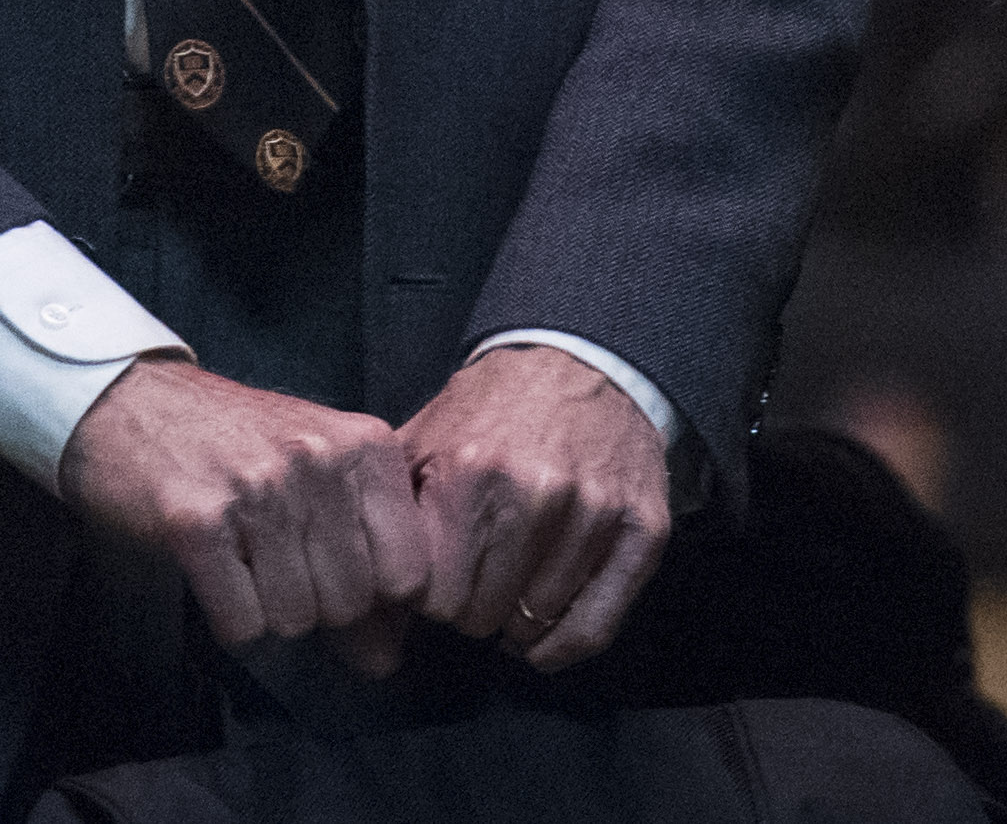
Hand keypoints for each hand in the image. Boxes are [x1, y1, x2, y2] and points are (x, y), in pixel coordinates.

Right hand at [56, 357, 434, 672]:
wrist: (127, 400)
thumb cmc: (232, 444)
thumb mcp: (317, 481)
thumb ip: (364, 564)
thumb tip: (385, 663)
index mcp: (365, 445)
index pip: (409, 575)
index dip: (371, 592)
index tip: (331, 563)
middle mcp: (318, 460)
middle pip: (350, 604)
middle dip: (312, 601)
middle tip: (272, 552)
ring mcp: (258, 488)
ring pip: (296, 619)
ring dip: (264, 606)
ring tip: (240, 551)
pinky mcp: (196, 520)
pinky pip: (242, 623)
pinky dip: (226, 614)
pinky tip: (211, 565)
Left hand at [395, 343, 670, 671]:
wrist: (580, 361)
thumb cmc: (491, 410)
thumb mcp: (423, 440)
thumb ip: (388, 512)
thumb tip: (365, 600)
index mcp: (466, 473)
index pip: (433, 598)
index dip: (428, 598)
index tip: (434, 581)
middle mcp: (531, 494)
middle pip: (481, 617)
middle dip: (470, 610)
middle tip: (474, 582)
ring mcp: (592, 513)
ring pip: (534, 623)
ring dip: (515, 621)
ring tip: (506, 591)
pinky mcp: (642, 529)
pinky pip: (596, 626)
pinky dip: (564, 645)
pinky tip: (543, 641)